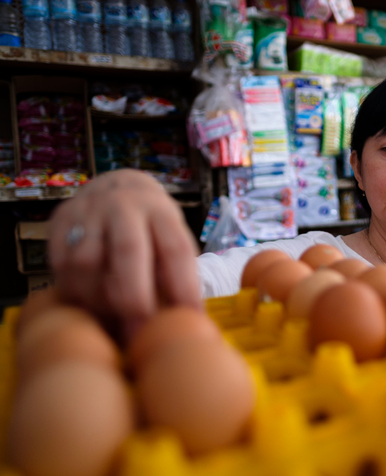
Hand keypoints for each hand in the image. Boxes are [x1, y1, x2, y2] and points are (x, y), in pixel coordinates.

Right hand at [49, 169, 201, 337]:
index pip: (177, 249)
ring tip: (111, 318)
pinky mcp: (61, 219)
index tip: (188, 319)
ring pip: (88, 262)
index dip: (184, 287)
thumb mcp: (170, 239)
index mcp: (162, 212)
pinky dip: (74, 291)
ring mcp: (90, 210)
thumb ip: (174, 273)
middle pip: (129, 250)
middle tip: (137, 334)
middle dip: (134, 298)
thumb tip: (183, 320)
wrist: (116, 187)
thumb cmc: (151, 228)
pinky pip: (61, 263)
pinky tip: (87, 303)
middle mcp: (126, 206)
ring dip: (98, 299)